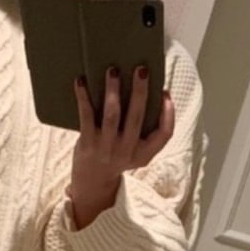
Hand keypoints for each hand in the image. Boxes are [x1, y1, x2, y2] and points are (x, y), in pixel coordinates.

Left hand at [69, 65, 174, 229]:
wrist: (93, 181)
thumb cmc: (119, 157)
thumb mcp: (139, 152)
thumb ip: (148, 131)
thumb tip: (152, 93)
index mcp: (145, 153)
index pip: (165, 133)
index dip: (169, 113)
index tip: (165, 93)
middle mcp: (127, 150)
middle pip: (138, 118)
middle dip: (140, 92)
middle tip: (141, 69)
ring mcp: (107, 147)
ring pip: (112, 115)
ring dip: (113, 91)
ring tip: (113, 71)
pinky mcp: (88, 143)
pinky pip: (86, 116)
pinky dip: (83, 97)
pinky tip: (81, 81)